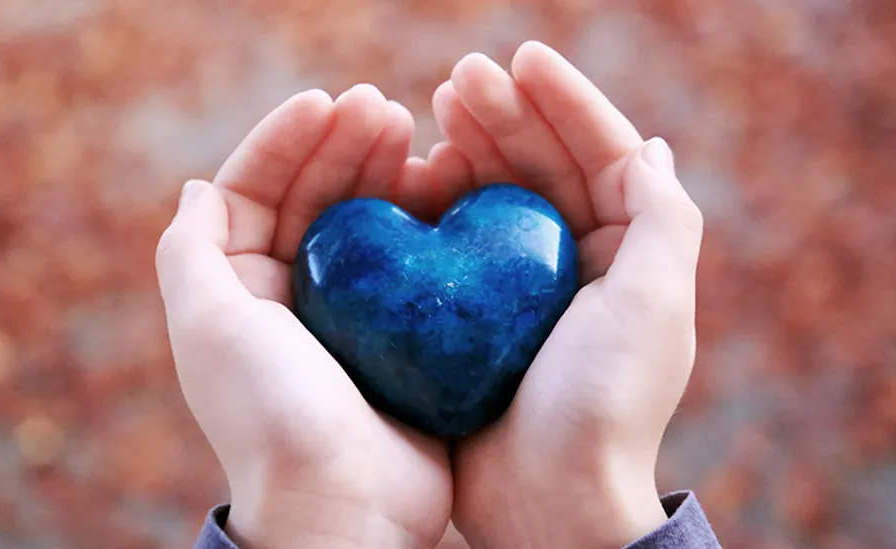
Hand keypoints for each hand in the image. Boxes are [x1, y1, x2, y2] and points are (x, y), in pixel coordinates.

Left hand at [156, 86, 452, 548]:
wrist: (349, 506)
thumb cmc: (274, 417)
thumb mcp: (210, 327)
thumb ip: (191, 252)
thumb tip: (197, 187)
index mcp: (242, 287)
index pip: (257, 192)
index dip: (286, 140)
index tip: (327, 102)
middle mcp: (294, 294)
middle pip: (316, 198)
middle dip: (343, 146)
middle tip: (385, 109)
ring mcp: (354, 312)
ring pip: (369, 222)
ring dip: (386, 173)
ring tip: (416, 135)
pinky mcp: (404, 332)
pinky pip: (415, 260)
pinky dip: (426, 220)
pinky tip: (445, 188)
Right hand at [430, 42, 703, 548]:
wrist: (547, 502)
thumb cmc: (603, 404)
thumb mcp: (654, 305)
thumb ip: (661, 218)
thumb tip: (648, 147)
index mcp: (625, 252)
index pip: (601, 155)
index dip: (565, 101)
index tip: (522, 59)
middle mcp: (576, 262)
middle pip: (542, 166)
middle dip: (506, 116)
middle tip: (458, 81)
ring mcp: (519, 287)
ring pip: (493, 197)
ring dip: (467, 149)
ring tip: (431, 114)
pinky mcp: (473, 314)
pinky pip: (452, 241)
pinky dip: (436, 205)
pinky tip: (413, 177)